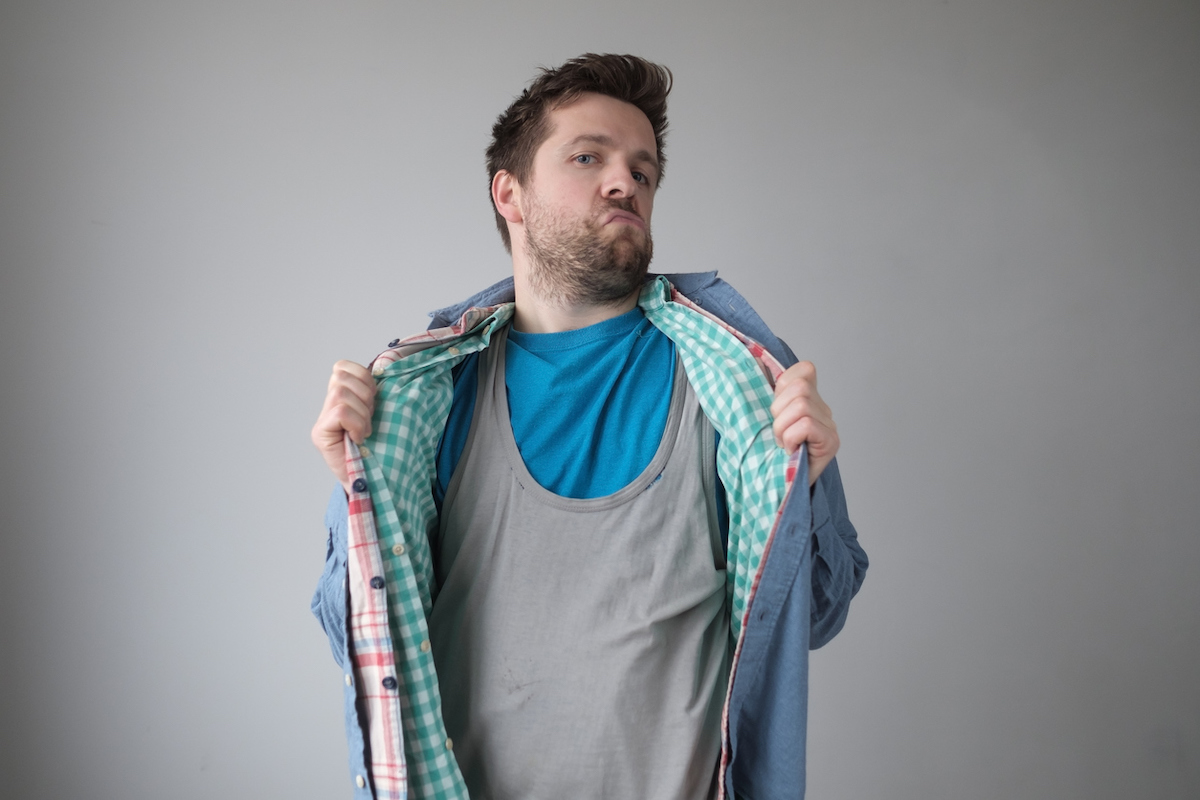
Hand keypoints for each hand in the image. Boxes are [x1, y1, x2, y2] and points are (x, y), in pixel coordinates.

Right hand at [311, 360, 375, 492]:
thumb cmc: (378, 449)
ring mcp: (321, 421)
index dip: (362, 376)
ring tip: (366, 430)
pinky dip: (356, 423)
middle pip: (341, 377)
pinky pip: (340, 412)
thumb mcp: (380, 414)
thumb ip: (373, 394)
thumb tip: (385, 370)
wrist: (371, 480)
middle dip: (364, 394)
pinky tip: (360, 437)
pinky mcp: (320, 434)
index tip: (374, 398)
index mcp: (340, 397)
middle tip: (371, 417)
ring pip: (340, 393)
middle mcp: (326, 408)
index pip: (342, 367)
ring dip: (362, 412)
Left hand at [769, 361, 838, 485]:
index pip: (805, 370)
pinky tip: (790, 450)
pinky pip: (806, 424)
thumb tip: (758, 366)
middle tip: (778, 433)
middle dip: (779, 411)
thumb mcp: (767, 419)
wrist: (777, 487)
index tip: (777, 409)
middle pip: (800, 387)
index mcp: (810, 400)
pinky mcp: (830, 442)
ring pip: (801, 405)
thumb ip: (772, 397)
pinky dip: (791, 437)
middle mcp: (824, 410)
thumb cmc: (770, 454)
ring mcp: (830, 426)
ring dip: (782, 427)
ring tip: (783, 442)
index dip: (784, 385)